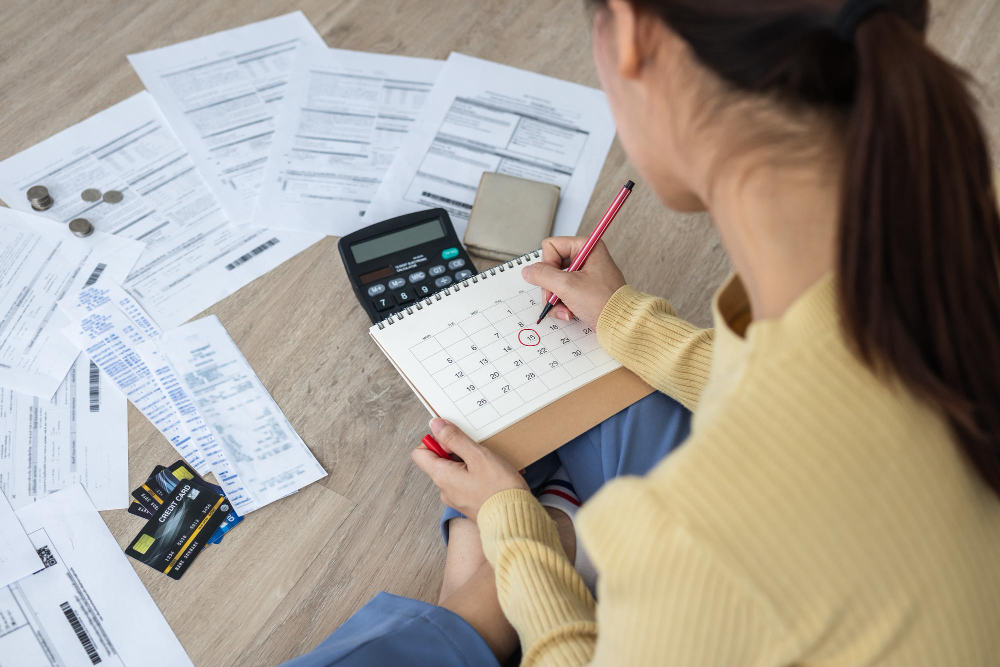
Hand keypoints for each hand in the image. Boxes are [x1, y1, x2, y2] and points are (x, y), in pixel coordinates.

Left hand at [411, 418, 528, 521]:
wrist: (514, 520)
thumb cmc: (498, 489)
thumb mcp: (477, 456)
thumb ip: (454, 439)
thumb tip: (435, 425)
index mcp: (442, 477)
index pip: (419, 453)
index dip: (433, 441)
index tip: (453, 438)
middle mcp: (445, 490)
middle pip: (439, 461)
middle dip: (456, 450)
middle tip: (476, 450)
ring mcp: (456, 499)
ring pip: (455, 471)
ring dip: (469, 462)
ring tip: (489, 463)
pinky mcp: (469, 504)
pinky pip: (466, 483)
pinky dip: (477, 475)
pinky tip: (493, 475)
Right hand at [521, 236, 625, 327]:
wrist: (621, 325)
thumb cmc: (603, 302)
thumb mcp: (568, 286)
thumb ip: (543, 275)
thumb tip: (528, 271)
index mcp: (587, 247)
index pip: (551, 247)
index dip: (548, 265)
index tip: (556, 280)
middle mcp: (586, 258)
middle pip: (550, 266)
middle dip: (551, 287)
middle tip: (557, 299)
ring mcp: (584, 275)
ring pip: (554, 282)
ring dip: (556, 300)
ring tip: (566, 310)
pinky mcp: (584, 290)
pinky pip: (563, 293)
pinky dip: (562, 306)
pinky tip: (570, 314)